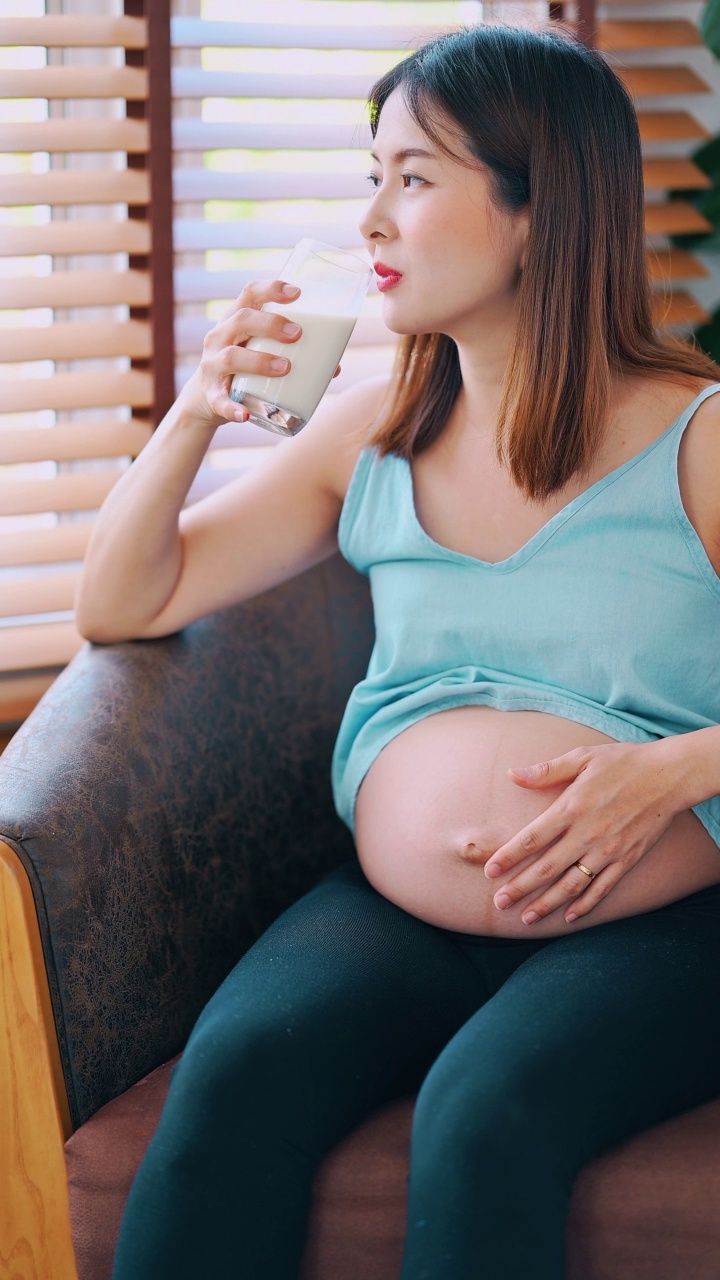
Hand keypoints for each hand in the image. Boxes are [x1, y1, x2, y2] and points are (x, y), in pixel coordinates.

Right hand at [178, 278, 309, 431]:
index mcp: (235, 320)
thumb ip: (291, 352)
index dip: (271, 289)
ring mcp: (212, 365)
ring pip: (231, 357)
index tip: (297, 293)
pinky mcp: (211, 394)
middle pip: (242, 320)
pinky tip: (243, 415)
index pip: (249, 294)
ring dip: (259, 361)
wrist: (207, 399)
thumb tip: (335, 366)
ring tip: (285, 368)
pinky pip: (219, 400)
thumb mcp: (259, 350)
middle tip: (298, 334)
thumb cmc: (244, 368)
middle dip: (271, 324)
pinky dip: (231, 408)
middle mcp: (220, 337)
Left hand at [483, 741, 680, 925]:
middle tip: (499, 903)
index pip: (532, 838)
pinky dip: (585, 905)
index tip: (489, 872)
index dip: (508, 856)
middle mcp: (588, 833)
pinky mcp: (628, 859)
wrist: (669, 775)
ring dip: (547, 903)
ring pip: (572, 884)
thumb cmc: (622, 762)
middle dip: (520, 887)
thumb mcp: (582, 757)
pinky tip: (568, 916)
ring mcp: (609, 850)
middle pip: (546, 868)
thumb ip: (546, 770)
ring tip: (526, 917)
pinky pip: (602, 888)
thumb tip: (512, 773)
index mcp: (572, 807)